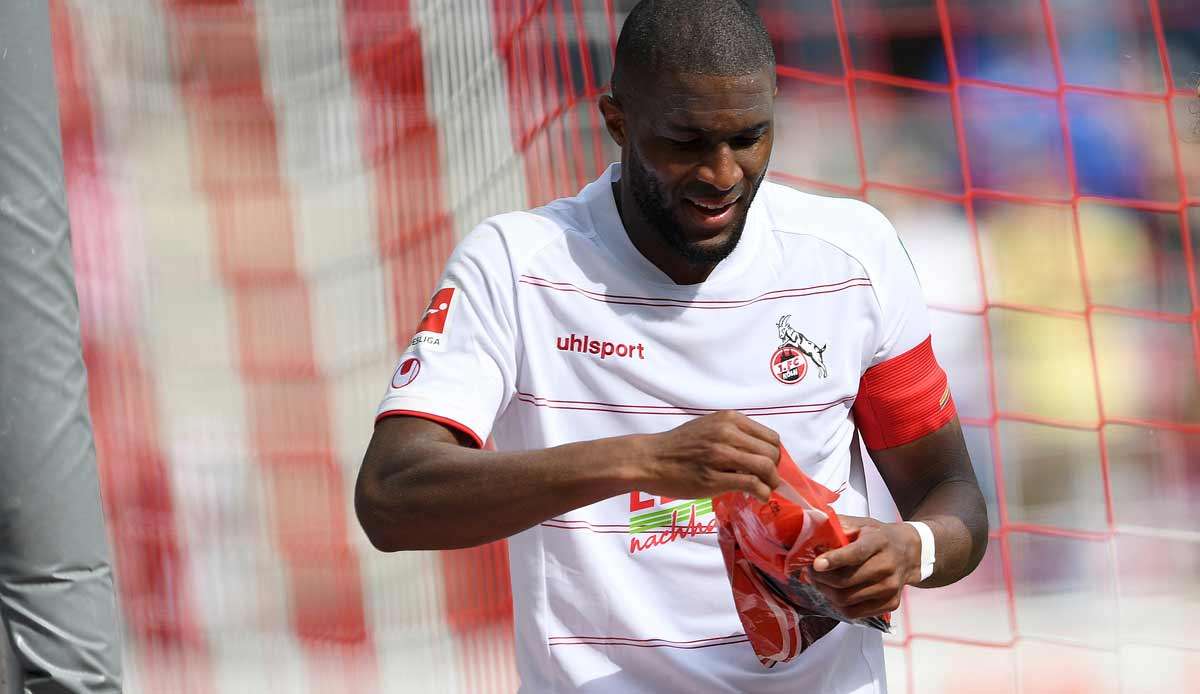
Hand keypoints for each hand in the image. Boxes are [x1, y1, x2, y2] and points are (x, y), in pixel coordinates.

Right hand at [632, 410, 781, 501]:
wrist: (650, 459)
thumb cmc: (679, 446)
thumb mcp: (709, 427)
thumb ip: (734, 434)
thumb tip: (760, 452)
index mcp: (729, 419)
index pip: (771, 437)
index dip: (774, 454)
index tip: (769, 465)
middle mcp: (727, 433)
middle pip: (772, 453)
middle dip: (775, 470)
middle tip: (768, 480)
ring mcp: (720, 455)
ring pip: (766, 468)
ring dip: (772, 483)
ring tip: (766, 490)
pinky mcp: (714, 478)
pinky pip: (752, 484)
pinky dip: (762, 493)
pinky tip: (759, 497)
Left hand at [809, 516, 921, 619]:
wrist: (909, 553)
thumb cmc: (879, 538)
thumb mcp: (862, 524)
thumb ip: (839, 525)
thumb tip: (814, 526)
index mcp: (879, 542)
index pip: (856, 553)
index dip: (834, 560)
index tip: (816, 564)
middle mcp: (887, 566)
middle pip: (846, 581)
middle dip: (821, 578)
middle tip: (811, 572)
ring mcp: (890, 587)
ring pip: (847, 599)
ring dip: (826, 592)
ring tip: (821, 582)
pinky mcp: (890, 603)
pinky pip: (855, 613)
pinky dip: (839, 605)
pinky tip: (835, 593)